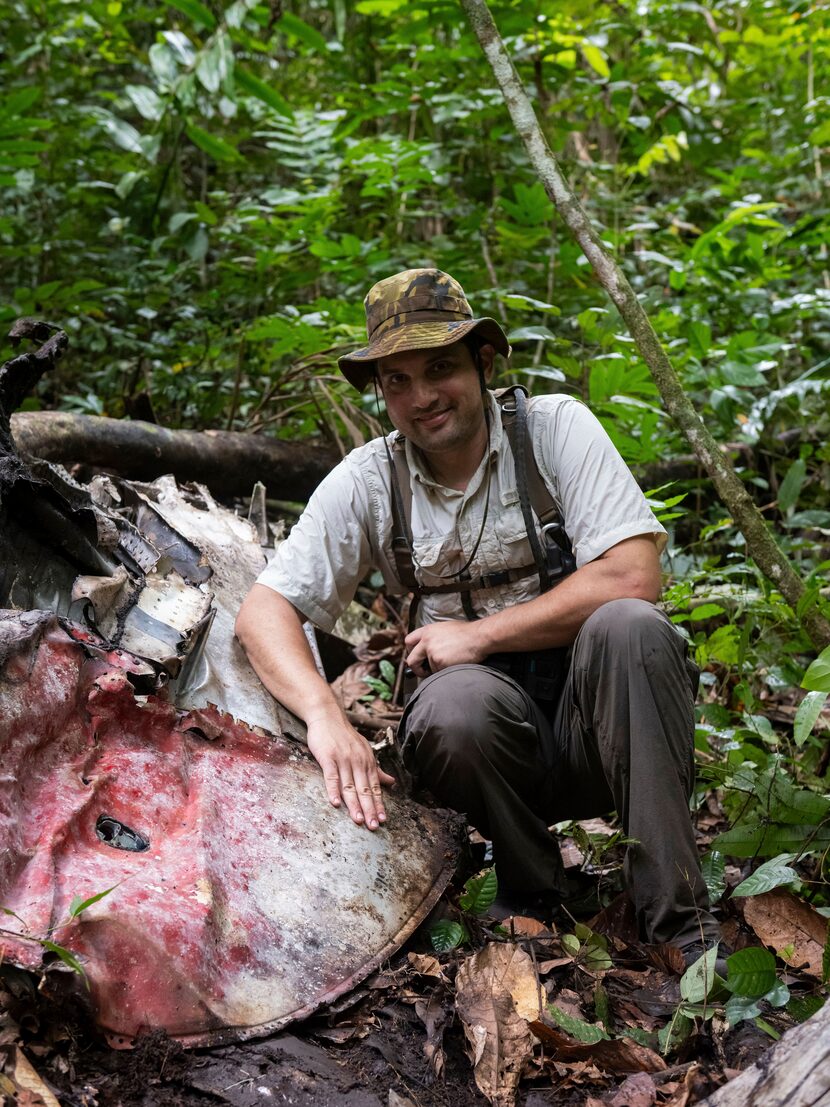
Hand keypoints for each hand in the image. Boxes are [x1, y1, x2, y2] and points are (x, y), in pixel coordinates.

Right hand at [305, 710, 395, 829]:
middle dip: (370, 809)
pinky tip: (336, 803)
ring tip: (359, 820)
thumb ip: (376, 769)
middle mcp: (358, 761)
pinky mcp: (328, 757)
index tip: (383, 819)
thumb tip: (391, 783)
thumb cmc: (345, 736)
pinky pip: (331, 776)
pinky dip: (334, 790)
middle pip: (364, 789)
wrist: (327, 716)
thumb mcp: (364, 750)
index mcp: (367, 761)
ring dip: (354, 804)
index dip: (378, 804)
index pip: (375, 787)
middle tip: (374, 826)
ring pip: (350, 786)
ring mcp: (343, 759)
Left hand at [405, 620, 487, 674]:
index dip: (411, 652)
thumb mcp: (446, 629)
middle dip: (416, 669)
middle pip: (411, 659)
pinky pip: (438, 672)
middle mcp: (426, 640)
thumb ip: (434, 637)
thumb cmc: (468, 633)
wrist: (479, 637)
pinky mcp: (438, 661)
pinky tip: (454, 664)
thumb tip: (428, 649)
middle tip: (424, 671)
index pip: (408, 641)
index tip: (416, 658)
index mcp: (427, 630)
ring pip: (428, 668)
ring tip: (451, 662)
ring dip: (437, 669)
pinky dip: (445, 671)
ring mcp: (431, 651)